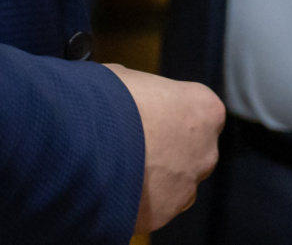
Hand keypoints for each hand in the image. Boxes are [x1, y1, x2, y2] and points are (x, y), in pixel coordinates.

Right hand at [104, 64, 223, 233]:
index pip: (201, 111)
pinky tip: (114, 188)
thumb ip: (144, 91)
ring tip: (120, 168)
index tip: (151, 114)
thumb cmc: (108, 100)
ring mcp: (187, 186)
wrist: (86, 142)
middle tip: (134, 143)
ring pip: (178, 184)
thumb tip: (130, 94)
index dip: (173, 113)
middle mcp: (205, 150)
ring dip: (157, 179)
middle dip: (169, 149)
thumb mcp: (128, 78)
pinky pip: (154, 208)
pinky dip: (138, 202)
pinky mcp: (163, 214)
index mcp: (204, 109)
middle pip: (193, 151)